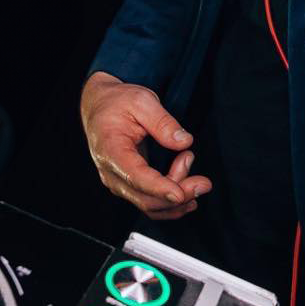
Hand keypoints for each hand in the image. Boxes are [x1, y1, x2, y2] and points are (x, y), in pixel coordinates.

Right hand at [80, 71, 212, 218]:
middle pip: (145, 198)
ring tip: (192, 168)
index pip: (135, 176)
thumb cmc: (118, 102)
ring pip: (149, 204)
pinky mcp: (128, 184)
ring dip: (177, 199)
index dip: (159, 188)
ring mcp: (118, 181)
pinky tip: (187, 195)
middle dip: (178, 195)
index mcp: (111, 150)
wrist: (100, 106)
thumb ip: (163, 122)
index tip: (180, 194)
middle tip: (204, 183)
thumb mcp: (142, 101)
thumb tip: (184, 141)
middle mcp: (111, 172)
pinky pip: (148, 201)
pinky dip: (169, 203)